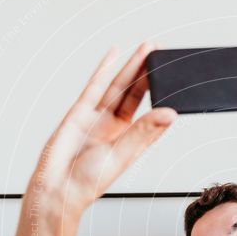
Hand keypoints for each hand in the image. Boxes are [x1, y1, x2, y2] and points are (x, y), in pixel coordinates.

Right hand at [34, 42, 175, 213]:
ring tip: (147, 48)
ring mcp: (98, 117)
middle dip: (149, 73)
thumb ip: (144, 131)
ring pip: (119, 86)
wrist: (58, 187)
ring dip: (132, 66)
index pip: (153, 112)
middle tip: (163, 53)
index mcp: (132, 139)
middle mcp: (116, 126)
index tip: (178, 79)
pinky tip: (115, 54)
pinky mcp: (80, 112)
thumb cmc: (90, 181)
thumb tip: (170, 114)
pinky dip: (105, 69)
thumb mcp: (123, 153)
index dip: (164, 96)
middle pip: (137, 93)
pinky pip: (94, 86)